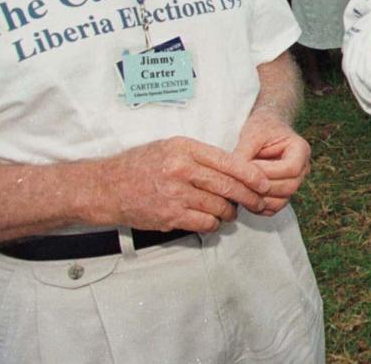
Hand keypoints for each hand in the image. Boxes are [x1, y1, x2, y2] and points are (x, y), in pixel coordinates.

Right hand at [88, 137, 271, 232]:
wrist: (106, 187)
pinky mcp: (169, 216)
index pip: (229, 162)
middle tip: (258, 201)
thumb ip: (201, 155)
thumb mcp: (171, 147)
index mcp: (185, 149)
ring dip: (229, 212)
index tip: (264, 183)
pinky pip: (205, 223)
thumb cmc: (141, 165)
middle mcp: (181, 170)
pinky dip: (213, 224)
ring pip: (219, 207)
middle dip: (249, 197)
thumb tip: (234, 168)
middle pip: (228, 187)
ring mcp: (175, 195)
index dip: (251, 175)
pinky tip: (211, 220)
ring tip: (230, 211)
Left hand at [234, 109, 311, 215]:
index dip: (270, 171)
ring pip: (281, 200)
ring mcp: (293, 183)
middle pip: (289, 187)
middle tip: (239, 181)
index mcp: (301, 150)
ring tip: (239, 188)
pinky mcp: (282, 193)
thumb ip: (244, 154)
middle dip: (262, 187)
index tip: (249, 166)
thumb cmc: (261, 127)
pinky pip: (274, 207)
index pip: (292, 168)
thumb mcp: (252, 134)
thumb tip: (233, 174)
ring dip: (259, 199)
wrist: (265, 129)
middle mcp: (302, 169)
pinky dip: (259, 206)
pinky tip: (243, 196)